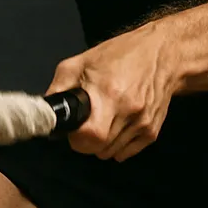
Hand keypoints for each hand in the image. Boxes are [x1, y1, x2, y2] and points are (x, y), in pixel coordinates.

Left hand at [46, 23, 178, 161]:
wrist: (162, 53)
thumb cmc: (122, 53)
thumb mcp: (81, 62)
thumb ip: (59, 87)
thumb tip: (45, 110)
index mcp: (108, 93)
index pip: (90, 137)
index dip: (76, 137)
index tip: (74, 128)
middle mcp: (129, 111)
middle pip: (98, 149)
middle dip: (86, 140)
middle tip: (87, 121)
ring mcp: (142, 124)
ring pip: (111, 154)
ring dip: (102, 143)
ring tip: (104, 118)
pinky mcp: (152, 131)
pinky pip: (126, 153)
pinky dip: (117, 144)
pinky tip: (118, 123)